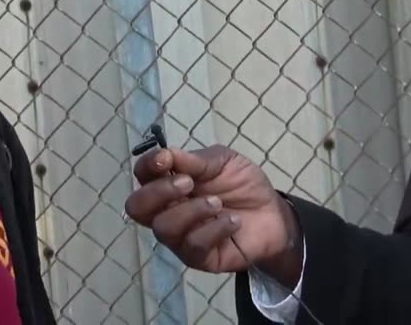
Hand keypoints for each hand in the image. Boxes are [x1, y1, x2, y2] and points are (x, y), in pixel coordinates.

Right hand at [125, 145, 301, 284]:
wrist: (274, 214)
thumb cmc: (242, 185)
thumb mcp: (222, 161)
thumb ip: (194, 160)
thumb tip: (164, 154)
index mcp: (168, 183)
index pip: (142, 176)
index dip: (147, 167)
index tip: (165, 160)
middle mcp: (166, 210)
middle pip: (137, 207)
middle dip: (158, 192)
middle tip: (188, 183)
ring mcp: (180, 236)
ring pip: (163, 229)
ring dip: (190, 212)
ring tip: (218, 203)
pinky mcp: (198, 257)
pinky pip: (192, 246)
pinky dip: (213, 229)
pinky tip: (232, 221)